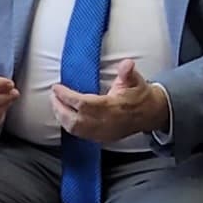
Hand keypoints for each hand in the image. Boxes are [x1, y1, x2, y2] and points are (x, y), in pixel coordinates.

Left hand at [50, 56, 171, 142]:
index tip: (56, 88)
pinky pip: (80, 135)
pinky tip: (64, 116)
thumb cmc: (139, 96)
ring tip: (55, 104)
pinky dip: (69, 126)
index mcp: (111, 107)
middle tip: (53, 95)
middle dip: (59, 107)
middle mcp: (105, 122)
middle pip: (74, 119)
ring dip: (62, 117)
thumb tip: (127, 64)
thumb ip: (127, 72)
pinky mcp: (102, 138)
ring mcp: (103, 132)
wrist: (150, 114)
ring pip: (75, 129)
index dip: (67, 96)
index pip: (83, 104)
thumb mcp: (135, 80)